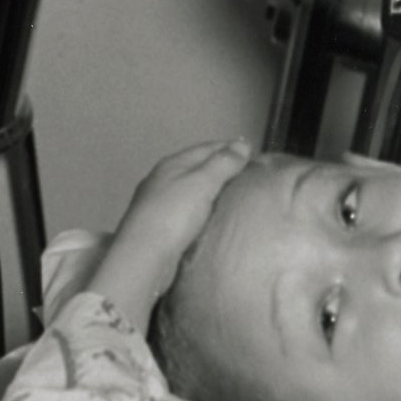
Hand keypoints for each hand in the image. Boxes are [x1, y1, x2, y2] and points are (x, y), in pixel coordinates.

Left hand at [86, 136, 253, 323]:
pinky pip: (187, 211)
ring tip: (237, 198)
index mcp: (172, 163)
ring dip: (212, 191)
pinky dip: (203, 210)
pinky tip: (214, 218)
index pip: (207, 148)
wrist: (144, 257)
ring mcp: (158, 204)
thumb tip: (242, 144)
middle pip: (198, 168)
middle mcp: (162, 179)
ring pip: (192, 190)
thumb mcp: (202, 182)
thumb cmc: (174, 215)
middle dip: (223, 170)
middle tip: (251, 179)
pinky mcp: (159, 227)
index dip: (231, 149)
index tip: (256, 156)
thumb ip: (223, 163)